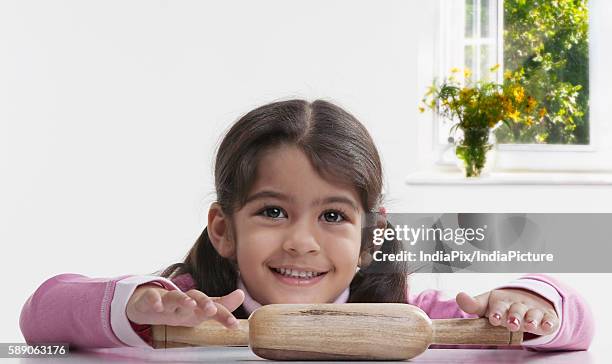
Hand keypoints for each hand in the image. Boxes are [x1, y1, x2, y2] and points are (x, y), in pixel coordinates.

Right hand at [126, 284, 244, 328]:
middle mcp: (184, 300)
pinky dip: (154, 301)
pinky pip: (151, 298)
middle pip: (195, 297)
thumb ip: (221, 305)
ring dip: (182, 299)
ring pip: (174, 296)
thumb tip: (241, 294)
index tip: (234, 324)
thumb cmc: (180, 308)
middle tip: (211, 309)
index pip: (212, 306)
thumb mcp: (200, 311)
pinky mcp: (150, 299)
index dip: (223, 314)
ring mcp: (167, 298)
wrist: (149, 303)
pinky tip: (158, 307)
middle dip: (204, 302)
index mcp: (197, 304)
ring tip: (190, 303)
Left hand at [456, 288, 558, 335]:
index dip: (496, 312)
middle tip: (511, 324)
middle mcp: (518, 305)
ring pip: (533, 315)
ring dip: (531, 320)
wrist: (527, 298)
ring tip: (529, 325)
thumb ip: (473, 304)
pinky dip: (549, 323)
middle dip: (514, 317)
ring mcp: (533, 311)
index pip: (498, 306)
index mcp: (502, 302)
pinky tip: (547, 326)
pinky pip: (550, 320)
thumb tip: (459, 296)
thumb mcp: (486, 304)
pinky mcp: (547, 317)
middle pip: (516, 311)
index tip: (494, 319)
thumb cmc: (501, 306)